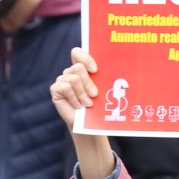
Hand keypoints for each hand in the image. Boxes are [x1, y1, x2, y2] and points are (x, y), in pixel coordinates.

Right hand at [49, 47, 114, 178]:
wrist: (89, 125)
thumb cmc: (99, 107)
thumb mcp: (104, 91)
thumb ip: (106, 79)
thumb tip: (123, 70)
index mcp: (83, 68)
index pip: (77, 52)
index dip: (85, 57)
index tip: (95, 69)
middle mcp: (71, 72)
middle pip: (78, 67)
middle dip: (88, 82)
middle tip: (95, 94)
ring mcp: (62, 80)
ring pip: (73, 77)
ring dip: (82, 93)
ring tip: (88, 103)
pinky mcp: (56, 90)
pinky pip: (65, 87)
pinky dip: (74, 97)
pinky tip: (78, 105)